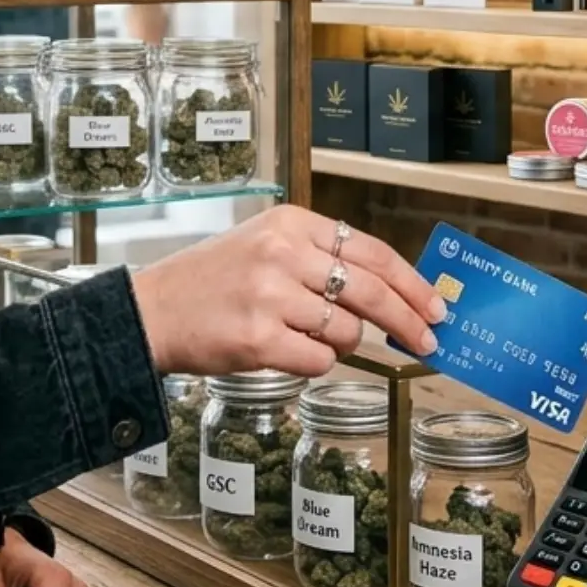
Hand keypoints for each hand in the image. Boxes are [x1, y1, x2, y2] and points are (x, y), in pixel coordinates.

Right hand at [129, 206, 442, 377]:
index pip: (372, 252)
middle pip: (371, 292)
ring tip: (301, 335)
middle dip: (408, 320)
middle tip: (428, 340)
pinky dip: (313, 363)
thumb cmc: (212, 282)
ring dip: (338, 343)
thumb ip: (322, 259)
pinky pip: (319, 361)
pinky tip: (283, 351)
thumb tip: (390, 292)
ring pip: (346, 332)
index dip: (411, 283)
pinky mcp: (259, 339)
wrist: (151, 311)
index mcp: (291, 223)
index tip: (435, 305)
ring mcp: (271, 296)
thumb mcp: (266, 245)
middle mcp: (283, 254)